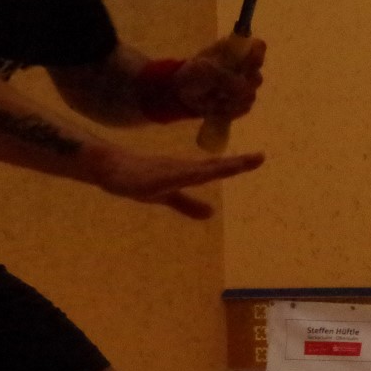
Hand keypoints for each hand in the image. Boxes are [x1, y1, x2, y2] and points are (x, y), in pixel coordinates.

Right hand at [89, 146, 264, 218]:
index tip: (260, 158)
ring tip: (238, 165)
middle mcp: (182, 168)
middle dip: (235, 164)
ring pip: (196, 171)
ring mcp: (167, 172)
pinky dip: (183, 176)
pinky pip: (170, 179)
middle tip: (260, 157)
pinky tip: (196, 175)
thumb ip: (189, 204)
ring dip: (216, 167)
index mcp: (187, 172)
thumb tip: (212, 213)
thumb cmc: (139, 177)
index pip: (217, 168)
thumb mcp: (169, 195)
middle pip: (213, 167)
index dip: (238, 164)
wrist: (110, 167)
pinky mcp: (152, 179)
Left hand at [175, 35, 265, 120]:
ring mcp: (246, 85)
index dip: (256, 56)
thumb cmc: (193, 73)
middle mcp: (245, 67)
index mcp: (237, 50)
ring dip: (230, 100)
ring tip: (214, 96)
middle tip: (221, 88)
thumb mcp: (204, 69)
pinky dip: (229, 109)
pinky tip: (217, 106)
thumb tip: (242, 86)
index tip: (244, 67)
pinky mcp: (242, 102)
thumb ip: (225, 75)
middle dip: (239, 86)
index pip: (259, 47)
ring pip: (250, 95)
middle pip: (257, 77)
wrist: (183, 93)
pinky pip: (244, 108)